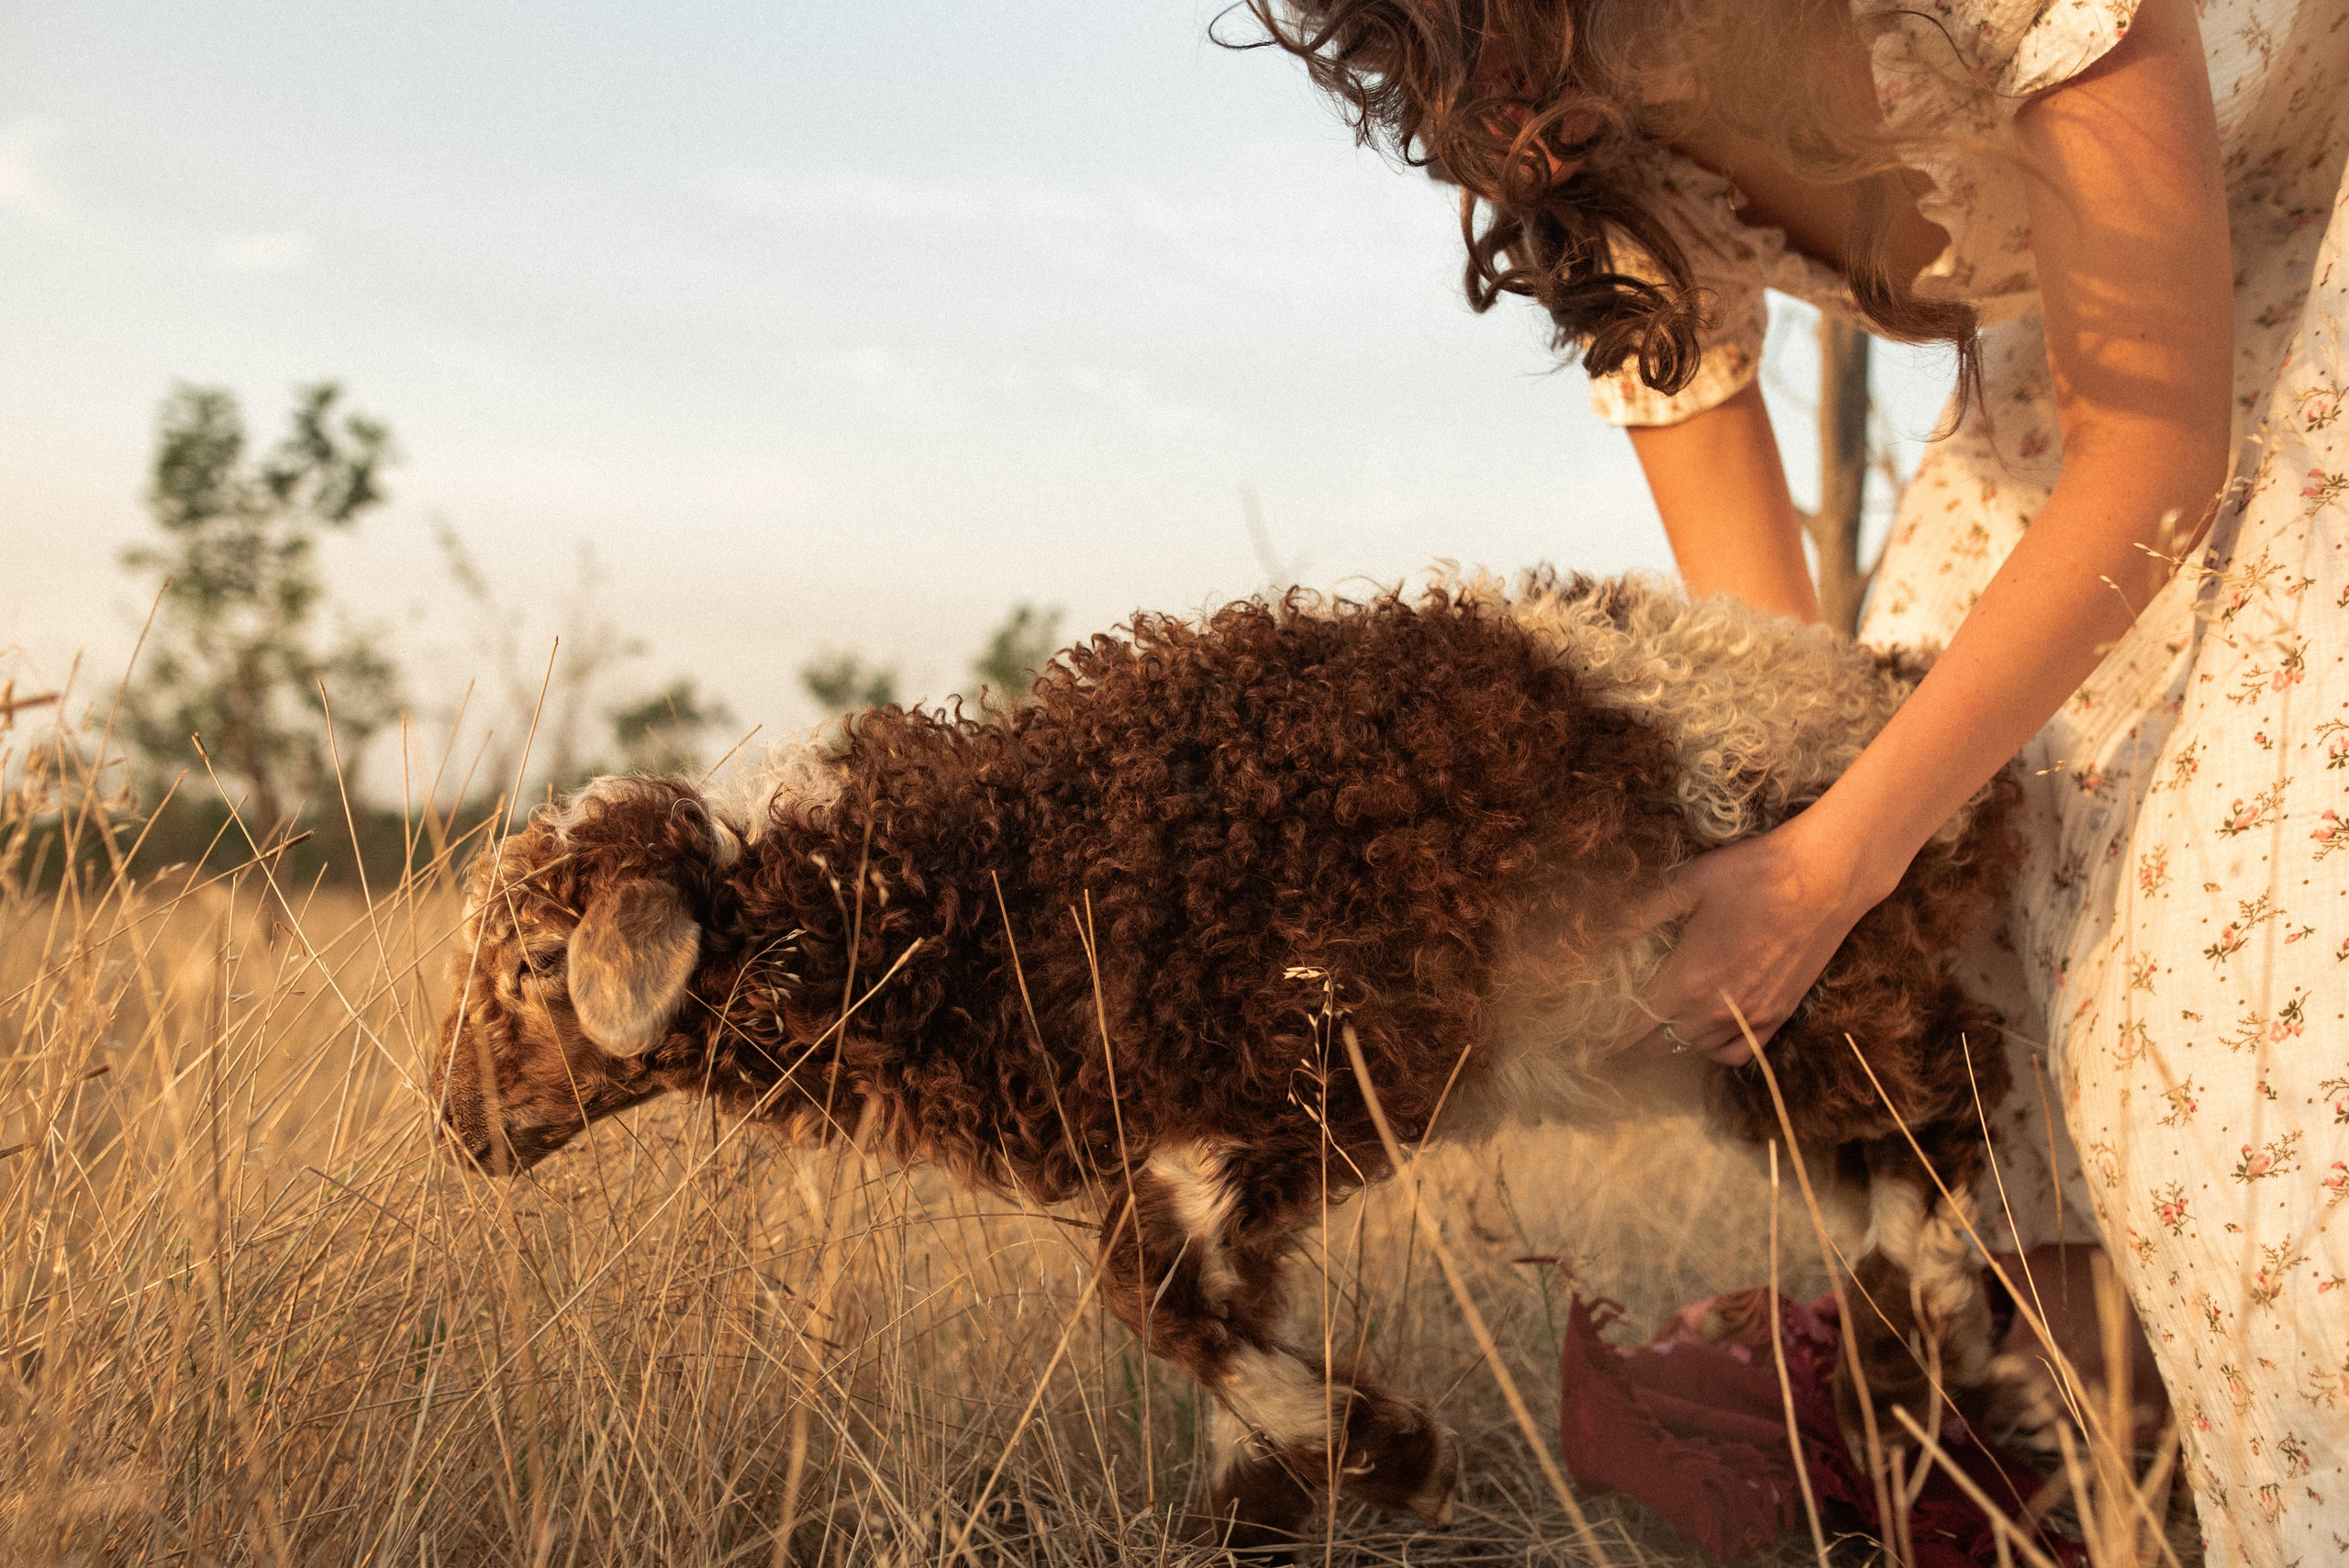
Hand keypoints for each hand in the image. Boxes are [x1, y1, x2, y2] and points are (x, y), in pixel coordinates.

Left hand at [1608, 808, 1900, 1066]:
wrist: (1825, 878)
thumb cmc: (1752, 874)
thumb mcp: (1686, 886)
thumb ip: (1640, 916)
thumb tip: (1603, 937)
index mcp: (1687, 979)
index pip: (1635, 1025)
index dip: (1611, 1039)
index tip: (1592, 1047)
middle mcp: (1716, 1008)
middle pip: (1662, 1044)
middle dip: (1634, 1045)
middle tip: (1615, 1042)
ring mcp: (1751, 1016)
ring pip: (1698, 1049)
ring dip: (1673, 1043)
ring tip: (1656, 1032)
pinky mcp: (1779, 1015)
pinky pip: (1739, 1053)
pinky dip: (1716, 1051)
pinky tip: (1705, 1035)